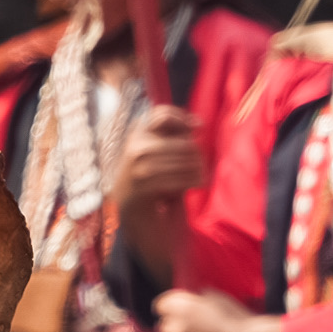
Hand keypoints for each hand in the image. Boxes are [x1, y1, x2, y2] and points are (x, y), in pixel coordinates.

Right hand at [113, 104, 205, 269]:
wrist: (134, 217)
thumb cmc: (151, 182)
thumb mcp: (157, 153)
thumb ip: (173, 136)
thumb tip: (198, 124)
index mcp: (135, 135)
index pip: (161, 114)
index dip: (183, 119)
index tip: (198, 128)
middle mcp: (134, 148)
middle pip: (183, 142)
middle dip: (197, 154)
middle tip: (198, 165)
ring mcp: (137, 168)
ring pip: (186, 160)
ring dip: (198, 169)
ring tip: (197, 176)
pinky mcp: (144, 187)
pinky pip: (182, 179)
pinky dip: (194, 182)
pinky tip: (194, 185)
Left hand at [155, 287, 288, 331]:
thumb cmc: (237, 319)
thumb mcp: (217, 298)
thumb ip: (196, 299)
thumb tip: (188, 300)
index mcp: (181, 309)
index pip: (161, 305)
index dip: (171, 306)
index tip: (178, 308)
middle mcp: (174, 329)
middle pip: (165, 324)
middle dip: (177, 324)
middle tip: (197, 327)